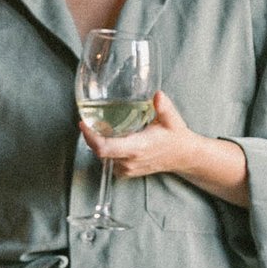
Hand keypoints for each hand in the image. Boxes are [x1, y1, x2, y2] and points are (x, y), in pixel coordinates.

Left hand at [81, 88, 248, 205]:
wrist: (183, 156)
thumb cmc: (176, 136)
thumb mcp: (172, 119)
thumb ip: (164, 107)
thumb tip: (157, 95)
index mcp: (138, 147)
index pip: (105, 147)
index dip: (91, 137)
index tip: (83, 123)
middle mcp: (130, 160)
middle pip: (99, 152)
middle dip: (90, 137)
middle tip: (87, 122)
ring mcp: (128, 168)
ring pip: (102, 157)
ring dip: (98, 144)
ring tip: (98, 128)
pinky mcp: (127, 172)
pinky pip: (109, 161)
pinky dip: (105, 151)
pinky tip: (110, 139)